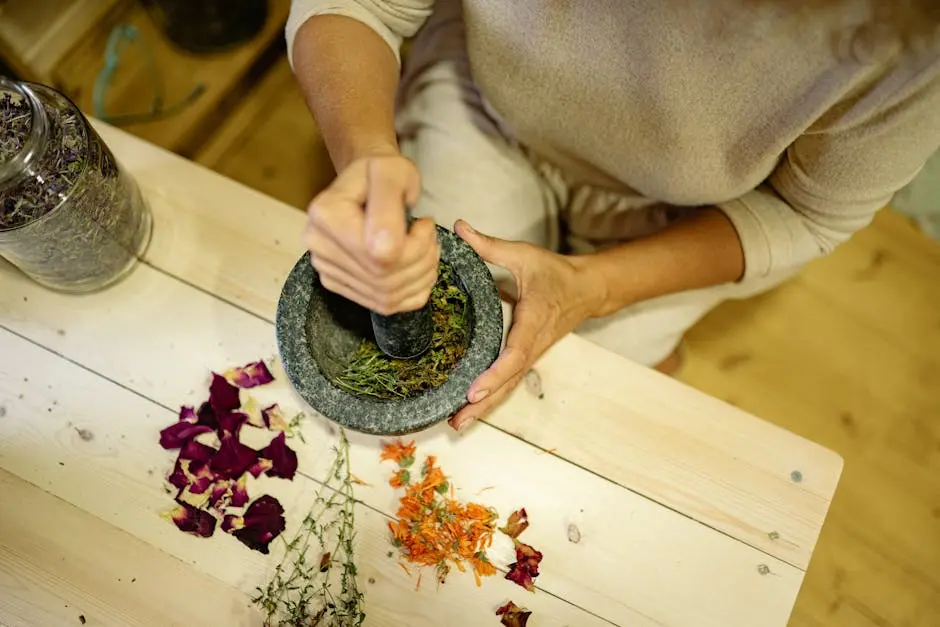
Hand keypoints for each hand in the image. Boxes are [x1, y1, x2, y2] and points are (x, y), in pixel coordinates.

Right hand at [303, 153, 439, 314]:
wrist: (365, 185)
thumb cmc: (381, 173)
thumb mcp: (392, 172)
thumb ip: (388, 204)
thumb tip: (385, 250)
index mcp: (326, 215)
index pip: (381, 254)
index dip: (416, 244)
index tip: (423, 222)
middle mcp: (319, 248)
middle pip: (385, 278)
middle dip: (423, 259)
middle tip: (430, 236)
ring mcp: (328, 272)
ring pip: (388, 296)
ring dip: (421, 275)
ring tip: (426, 248)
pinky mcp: (341, 288)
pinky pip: (388, 306)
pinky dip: (413, 291)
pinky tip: (417, 267)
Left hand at [448, 220, 605, 430]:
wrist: (587, 289)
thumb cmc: (555, 273)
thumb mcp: (524, 255)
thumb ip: (489, 245)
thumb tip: (458, 227)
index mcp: (533, 321)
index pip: (514, 353)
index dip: (495, 373)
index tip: (475, 388)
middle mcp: (533, 344)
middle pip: (508, 381)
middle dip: (484, 402)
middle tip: (458, 420)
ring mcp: (531, 354)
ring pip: (508, 387)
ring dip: (485, 407)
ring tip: (457, 424)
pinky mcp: (527, 357)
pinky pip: (508, 382)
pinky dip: (490, 398)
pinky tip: (469, 410)